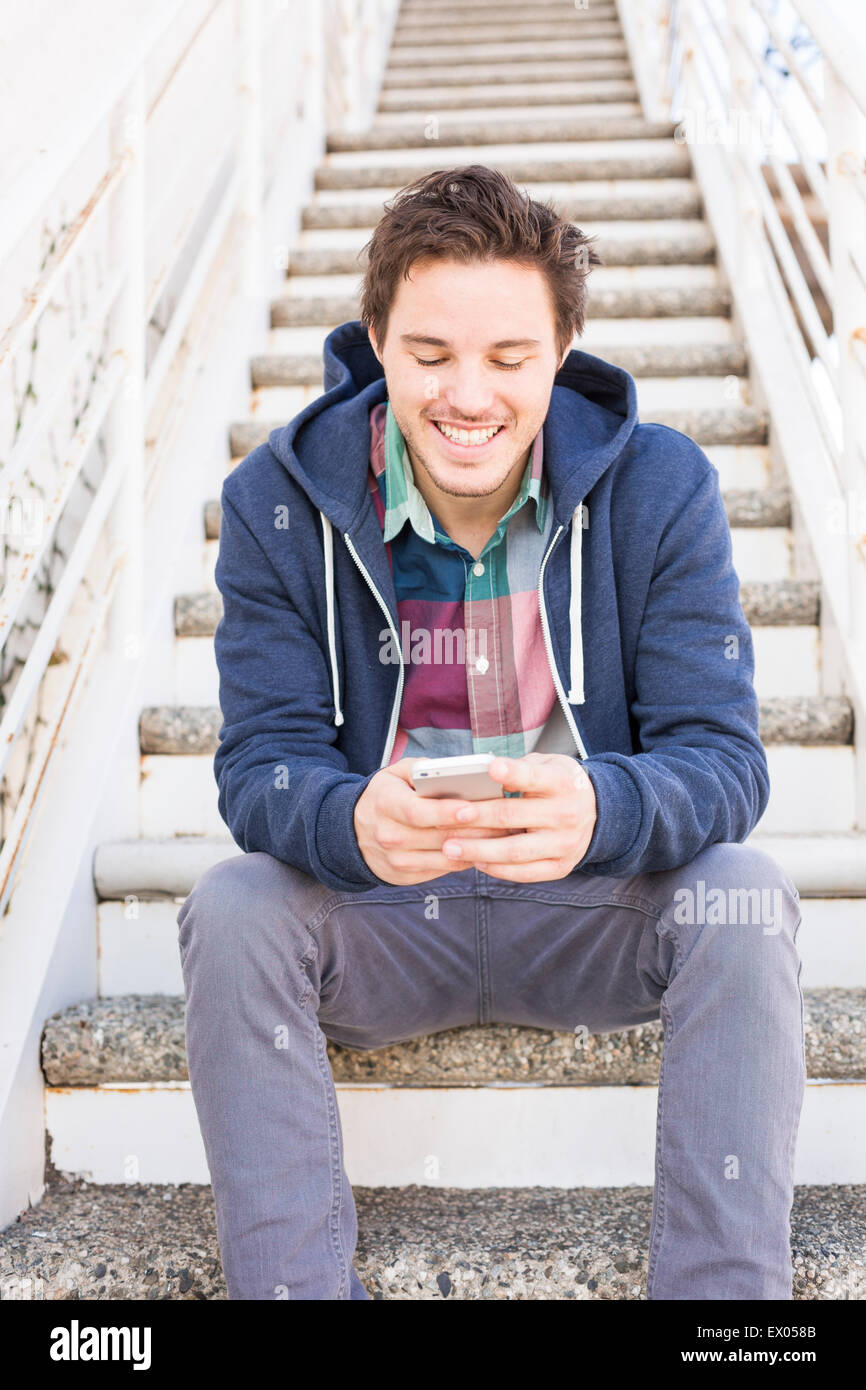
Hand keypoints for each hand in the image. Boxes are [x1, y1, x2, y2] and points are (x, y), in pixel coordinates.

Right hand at [353, 758, 514, 884]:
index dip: (446, 812)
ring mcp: (397, 861)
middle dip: (475, 830)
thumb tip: (456, 771)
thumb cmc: (384, 797)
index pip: (417, 812)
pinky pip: (444, 870)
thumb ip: (423, 769)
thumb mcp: (395, 774)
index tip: (472, 807)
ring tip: (503, 834)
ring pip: (446, 858)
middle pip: (438, 837)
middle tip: (505, 820)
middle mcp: (389, 836)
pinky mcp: (407, 877)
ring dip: (477, 847)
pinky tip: (486, 847)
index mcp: (385, 805)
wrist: (353, 833)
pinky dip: (467, 859)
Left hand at [438, 753, 597, 881]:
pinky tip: (475, 862)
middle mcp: (566, 815)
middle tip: (448, 818)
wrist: (598, 812)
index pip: (534, 777)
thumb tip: (482, 778)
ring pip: (515, 851)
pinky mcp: (560, 867)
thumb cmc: (558, 784)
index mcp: (563, 784)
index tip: (490, 769)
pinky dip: (497, 869)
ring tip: (450, 847)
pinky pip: (524, 873)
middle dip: (479, 817)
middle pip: (514, 816)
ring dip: (479, 850)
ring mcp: (565, 844)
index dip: (512, 773)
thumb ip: (519, 769)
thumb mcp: (547, 766)